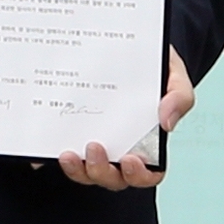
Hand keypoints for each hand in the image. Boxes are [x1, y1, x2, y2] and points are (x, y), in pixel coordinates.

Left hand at [55, 48, 193, 190]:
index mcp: (147, 142)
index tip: (130, 160)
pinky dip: (50, 158)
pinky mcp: (70, 132)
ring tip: (68, 153)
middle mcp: (119, 148)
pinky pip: (60, 152)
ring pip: (86, 172)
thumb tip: (167, 122)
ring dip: (78, 170)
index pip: (148, 172)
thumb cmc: (153, 65)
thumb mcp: (174, 73)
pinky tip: (44, 151)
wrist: (128, 45)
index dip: (139, 175)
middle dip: (102, 171)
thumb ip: (179, 96)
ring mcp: (93, 142)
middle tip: (94, 148)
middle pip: (112, 178)